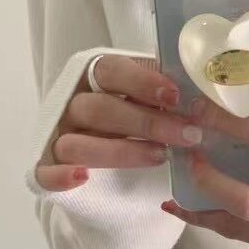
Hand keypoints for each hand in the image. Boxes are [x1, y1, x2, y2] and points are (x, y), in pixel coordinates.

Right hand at [33, 55, 202, 191]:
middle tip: (187, 135)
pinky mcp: (47, 168)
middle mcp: (70, 104)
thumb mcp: (148, 98)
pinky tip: (84, 177)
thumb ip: (164, 94)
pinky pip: (45, 174)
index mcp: (91, 77)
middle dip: (146, 122)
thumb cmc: (133, 117)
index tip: (175, 96)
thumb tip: (203, 96)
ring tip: (160, 158)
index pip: (110, 70)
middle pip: (99, 109)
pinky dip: (61, 176)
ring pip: (78, 143)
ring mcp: (57, 136)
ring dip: (120, 151)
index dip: (141, 81)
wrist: (105, 153)